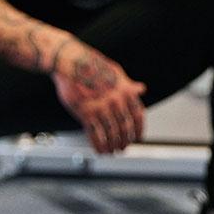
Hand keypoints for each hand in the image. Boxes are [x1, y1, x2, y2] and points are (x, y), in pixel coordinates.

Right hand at [51, 38, 145, 152]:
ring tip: (111, 151)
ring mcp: (102, 107)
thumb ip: (128, 85)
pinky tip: (100, 151)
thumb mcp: (116, 72)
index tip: (138, 138)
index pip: (138, 115)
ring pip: (111, 133)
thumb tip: (142, 89)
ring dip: (112, 145)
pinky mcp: (86, 112)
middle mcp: (116, 100)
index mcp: (125, 90)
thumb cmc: (92, 66)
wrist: (72, 62)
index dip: (139, 129)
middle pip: (124, 127)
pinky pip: (95, 134)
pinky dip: (99, 145)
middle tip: (122, 148)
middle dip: (124, 140)